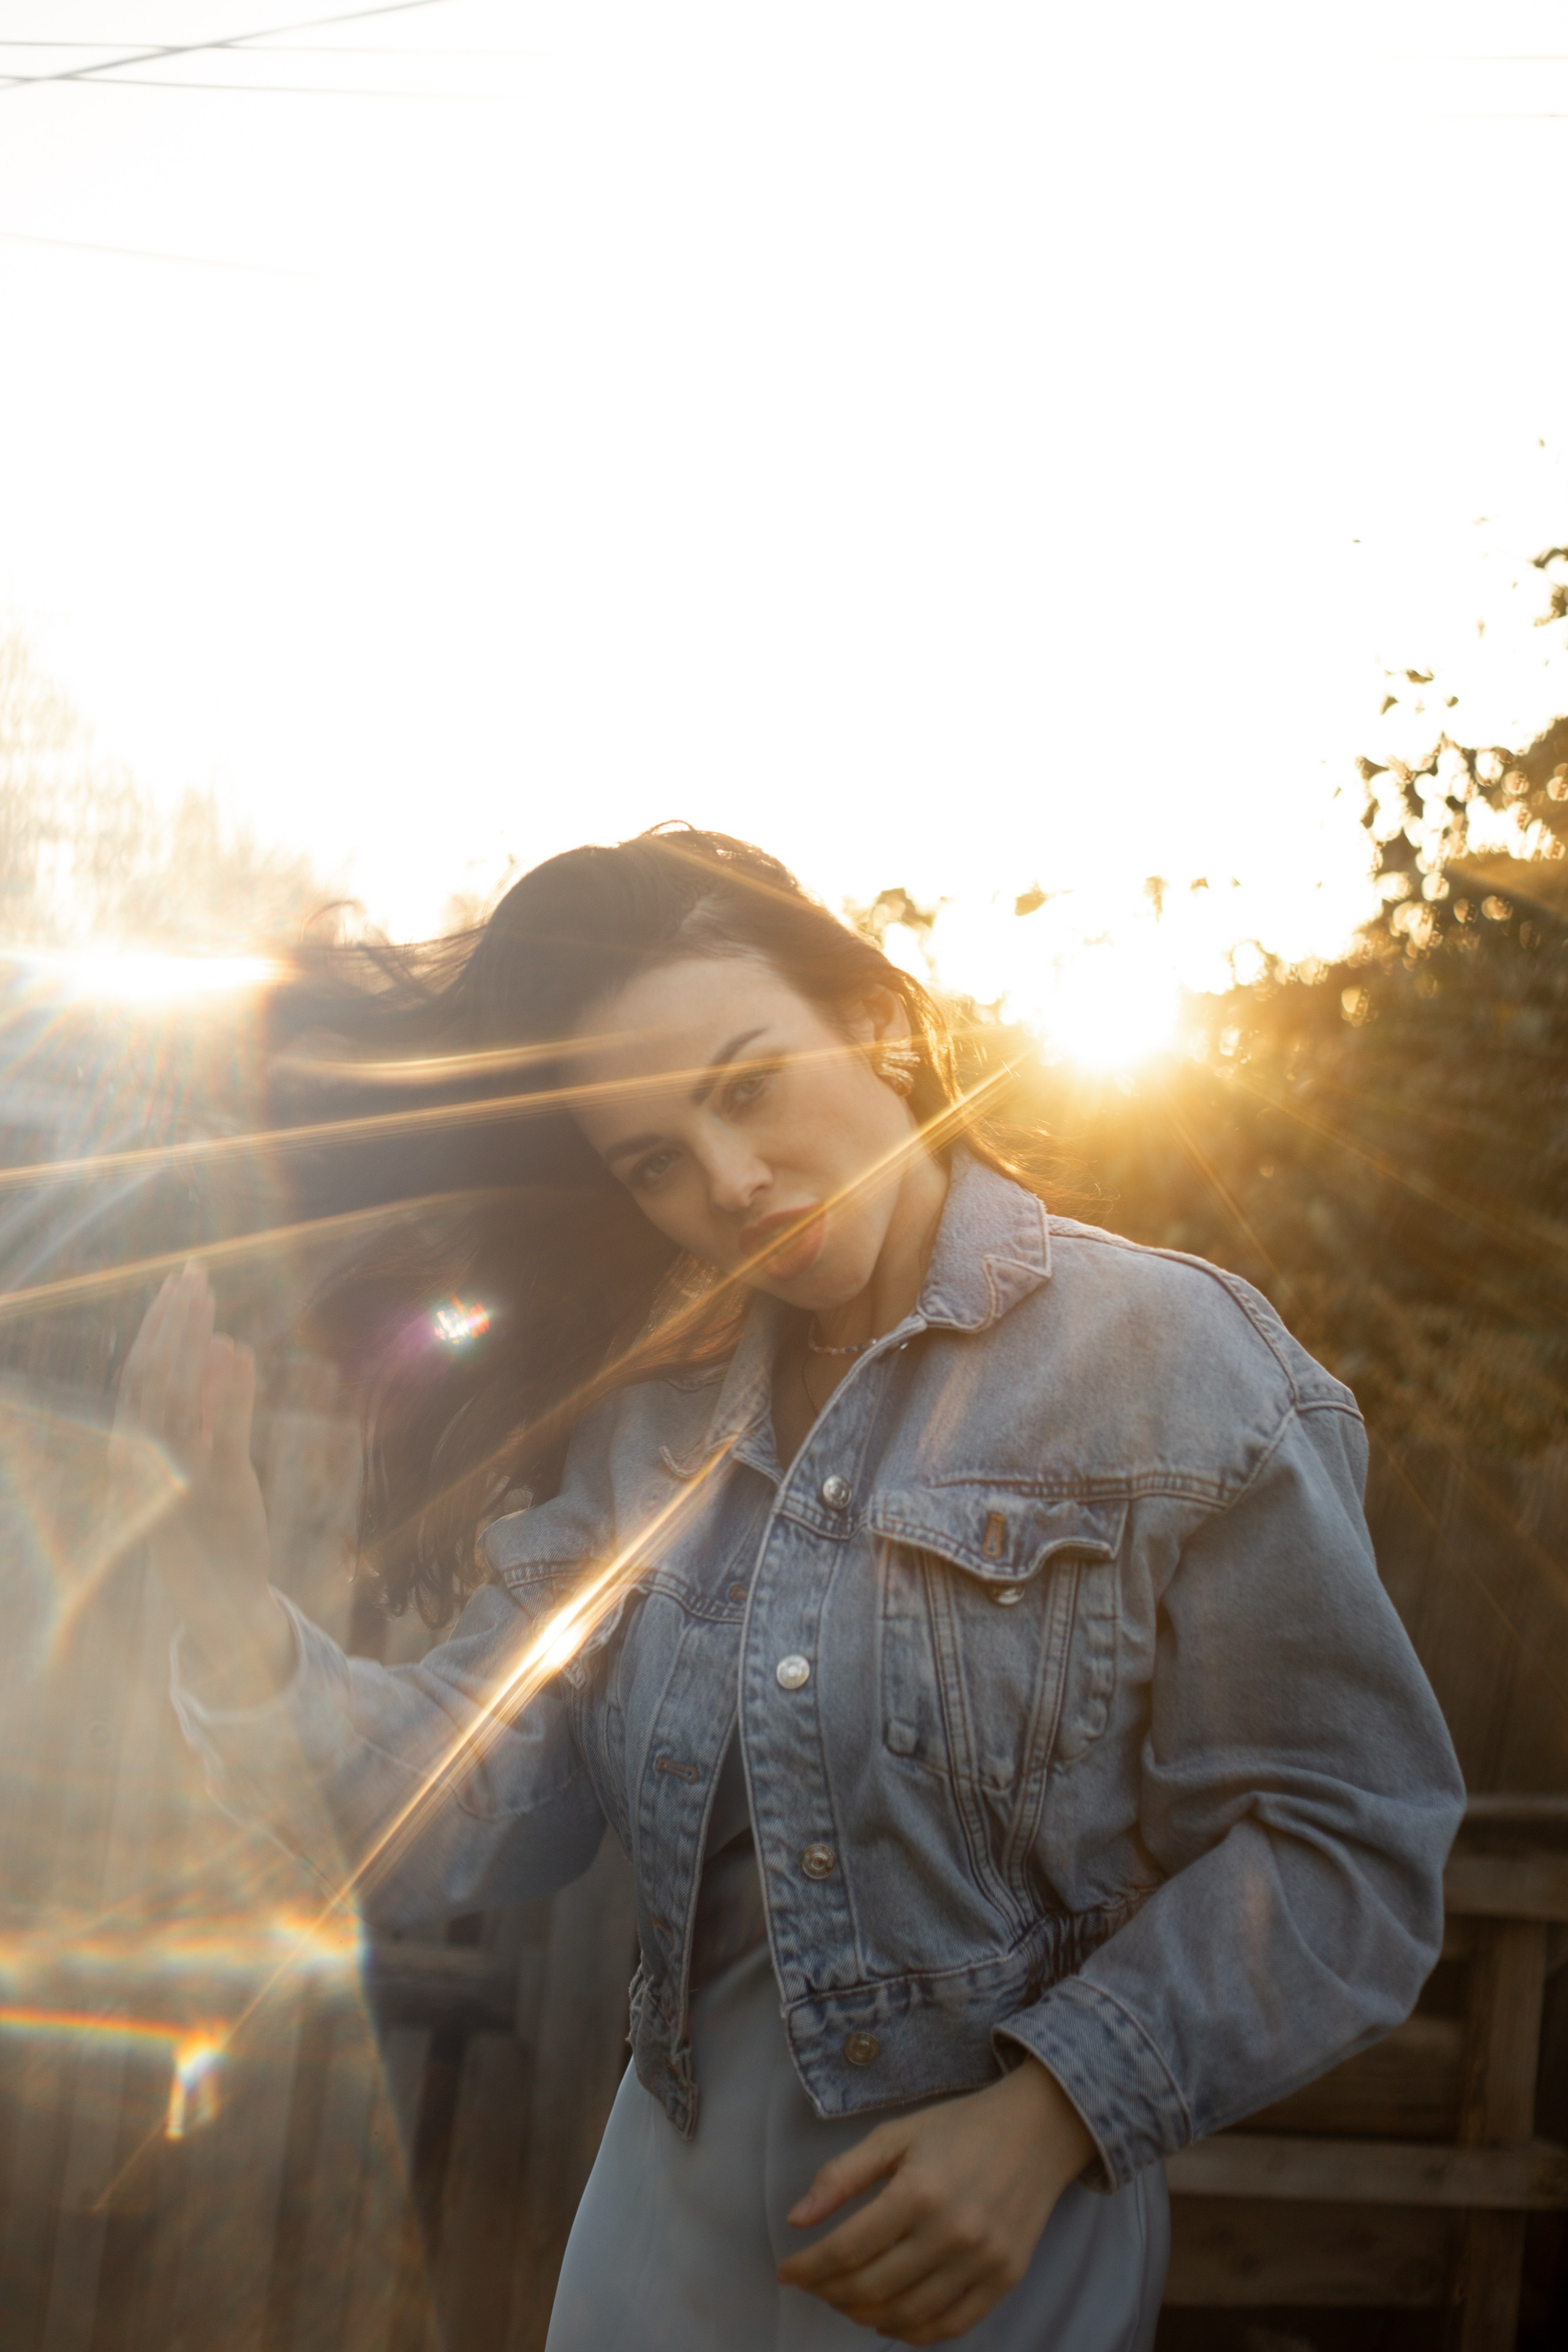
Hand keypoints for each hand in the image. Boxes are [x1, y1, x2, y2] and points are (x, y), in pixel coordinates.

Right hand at [113, 1262, 292, 1703]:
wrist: (218, 1600)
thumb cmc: (209, 1527)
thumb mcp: (207, 1457)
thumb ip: (213, 1406)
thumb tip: (221, 1347)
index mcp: (136, 1450)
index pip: (140, 1375)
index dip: (156, 1327)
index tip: (175, 1285)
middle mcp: (145, 1460)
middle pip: (150, 1374)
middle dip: (170, 1319)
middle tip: (191, 1273)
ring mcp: (176, 1472)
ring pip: (173, 1392)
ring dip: (187, 1339)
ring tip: (205, 1295)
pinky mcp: (215, 1488)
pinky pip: (217, 1426)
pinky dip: (224, 1385)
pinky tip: (234, 1347)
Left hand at [776, 2056, 1092, 2343]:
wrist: (1037, 2130)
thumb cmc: (958, 2128)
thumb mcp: (895, 2135)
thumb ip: (842, 2176)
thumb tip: (796, 2219)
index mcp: (918, 2191)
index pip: (847, 2248)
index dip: (809, 2268)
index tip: (787, 2272)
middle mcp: (951, 2232)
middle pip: (873, 2287)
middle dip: (831, 2293)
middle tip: (815, 2285)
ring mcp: (982, 2261)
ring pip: (908, 2314)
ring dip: (866, 2316)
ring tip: (846, 2301)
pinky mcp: (1005, 2279)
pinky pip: (951, 2325)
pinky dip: (914, 2332)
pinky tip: (890, 2321)